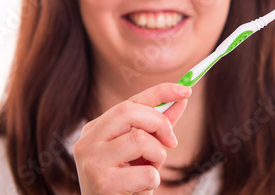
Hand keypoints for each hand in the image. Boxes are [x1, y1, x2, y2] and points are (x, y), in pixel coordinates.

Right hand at [73, 83, 191, 193]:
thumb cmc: (127, 182)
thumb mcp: (143, 151)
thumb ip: (158, 126)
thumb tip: (181, 99)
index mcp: (96, 129)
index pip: (130, 101)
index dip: (160, 92)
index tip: (186, 89)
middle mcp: (88, 141)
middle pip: (129, 112)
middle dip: (160, 123)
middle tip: (171, 142)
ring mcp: (92, 161)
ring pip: (139, 140)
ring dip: (157, 156)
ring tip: (149, 172)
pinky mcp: (102, 182)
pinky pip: (145, 173)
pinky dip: (153, 182)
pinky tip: (140, 190)